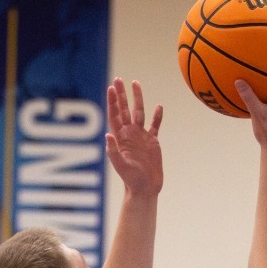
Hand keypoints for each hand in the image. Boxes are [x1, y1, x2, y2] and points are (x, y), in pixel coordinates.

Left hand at [106, 78, 163, 197]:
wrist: (145, 188)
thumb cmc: (131, 179)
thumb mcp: (121, 166)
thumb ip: (114, 151)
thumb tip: (108, 135)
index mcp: (120, 137)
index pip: (115, 115)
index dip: (113, 101)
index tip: (111, 88)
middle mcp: (129, 133)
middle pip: (125, 109)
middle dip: (121, 94)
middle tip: (118, 79)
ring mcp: (141, 136)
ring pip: (139, 112)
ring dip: (137, 99)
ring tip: (136, 83)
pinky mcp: (152, 141)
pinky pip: (154, 125)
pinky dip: (157, 116)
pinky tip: (158, 107)